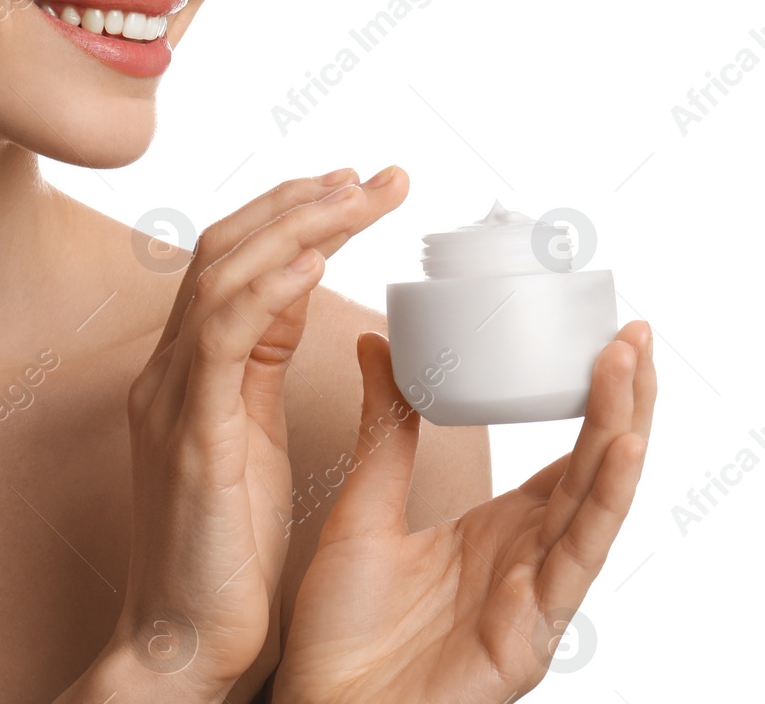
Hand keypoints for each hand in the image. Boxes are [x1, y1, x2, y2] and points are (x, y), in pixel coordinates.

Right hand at [108, 166, 407, 698]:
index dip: (287, 214)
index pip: (228, 261)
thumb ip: (260, 365)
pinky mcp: (193, 436)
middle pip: (223, 250)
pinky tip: (315, 261)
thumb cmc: (221, 552)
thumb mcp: (249, 438)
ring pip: (223, 277)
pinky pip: (227, 340)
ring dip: (294, 227)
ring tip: (356, 197)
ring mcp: (172, 398)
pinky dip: (269, 290)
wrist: (179, 641)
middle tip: (370, 176)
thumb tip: (299, 298)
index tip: (350, 186)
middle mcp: (168, 370)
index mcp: (186, 371)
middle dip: (299, 202)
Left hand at [273, 321, 655, 703]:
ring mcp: (532, 605)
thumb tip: (376, 344)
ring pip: (591, 519)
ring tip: (630, 392)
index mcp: (501, 532)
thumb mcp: (366, 506)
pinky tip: (614, 466)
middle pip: (593, 476)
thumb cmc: (345, 629)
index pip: (569, 459)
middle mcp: (528, 563)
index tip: (611, 339)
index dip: (595, 403)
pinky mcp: (520, 645)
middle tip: (634, 335)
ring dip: (617, 453)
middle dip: (620, 408)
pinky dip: (585, 526)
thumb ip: (384, 429)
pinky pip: (563, 577)